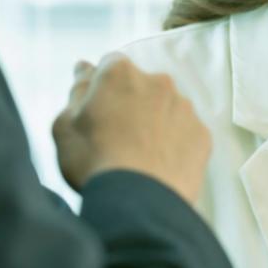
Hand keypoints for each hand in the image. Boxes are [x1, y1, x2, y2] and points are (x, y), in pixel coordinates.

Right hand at [52, 54, 211, 202]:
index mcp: (120, 73)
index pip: (109, 66)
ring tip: (140, 156)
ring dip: (155, 123)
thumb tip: (85, 69)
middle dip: (131, 103)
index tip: (97, 111)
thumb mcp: (65, 125)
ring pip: (166, 109)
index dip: (102, 88)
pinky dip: (175, 144)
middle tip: (117, 138)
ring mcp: (184, 108)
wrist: (141, 202)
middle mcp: (157, 82)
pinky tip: (160, 166)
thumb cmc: (94, 161)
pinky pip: (186, 133)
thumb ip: (77, 91)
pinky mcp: (202, 135)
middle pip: (141, 86)